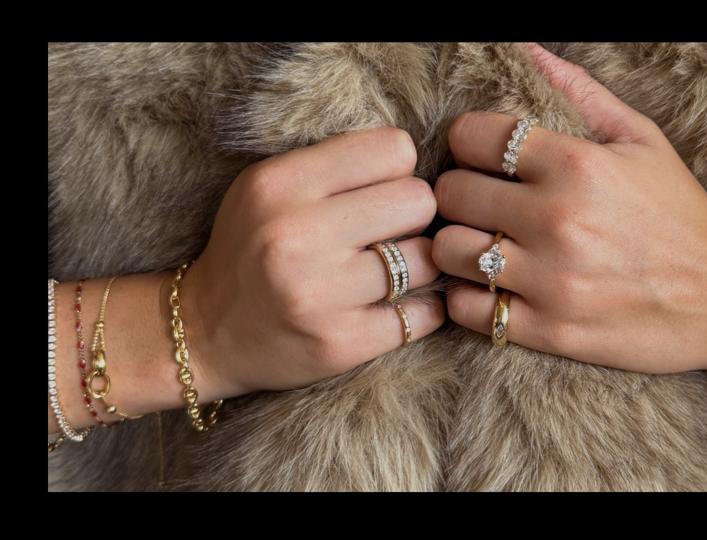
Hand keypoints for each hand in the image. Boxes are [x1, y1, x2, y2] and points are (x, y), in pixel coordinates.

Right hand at [183, 127, 444, 397]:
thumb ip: (334, 166)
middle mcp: (297, 238)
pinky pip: (424, 315)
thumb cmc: (251, 248)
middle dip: (413, 216)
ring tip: (391, 272)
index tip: (380, 192)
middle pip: (419, 201)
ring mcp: (319, 295)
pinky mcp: (340, 344)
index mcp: (280, 185)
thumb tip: (415, 164)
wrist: (203, 333)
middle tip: (390, 233)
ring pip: (427, 260)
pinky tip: (398, 306)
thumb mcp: (268, 187)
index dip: (397, 171)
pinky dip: (424, 310)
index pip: (393, 150)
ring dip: (419, 265)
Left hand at [432, 43, 706, 373]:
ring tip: (483, 244)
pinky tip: (492, 287)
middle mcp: (557, 220)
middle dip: (459, 193)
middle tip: (481, 203)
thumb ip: (579, 92)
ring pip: (448, 252)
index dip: (467, 142)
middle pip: (450, 194)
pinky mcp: (549, 331)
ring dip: (458, 246)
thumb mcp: (642, 139)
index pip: (470, 137)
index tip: (481, 156)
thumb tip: (526, 50)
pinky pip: (468, 310)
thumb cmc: (680, 213)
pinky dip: (470, 298)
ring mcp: (551, 280)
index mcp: (577, 164)